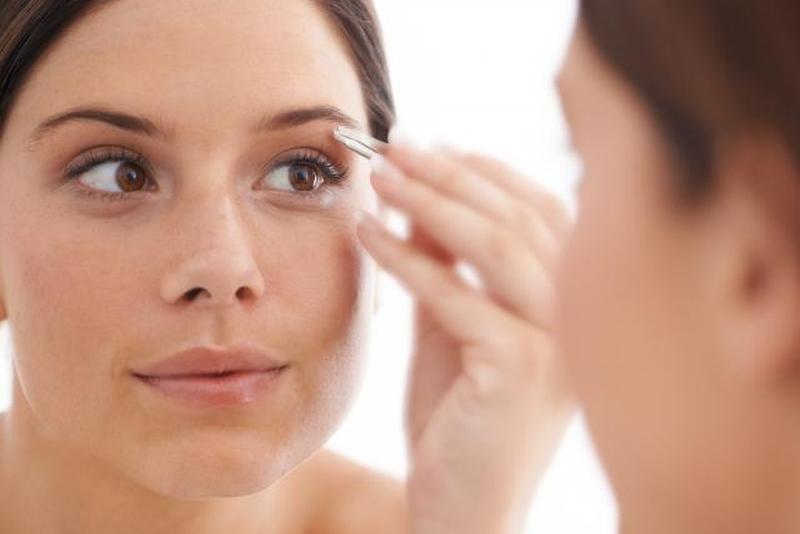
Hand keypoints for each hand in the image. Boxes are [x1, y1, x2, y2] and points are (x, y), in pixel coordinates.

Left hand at [356, 139, 574, 533]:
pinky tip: (365, 233)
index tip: (432, 146)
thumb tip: (414, 201)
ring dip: (429, 199)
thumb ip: (442, 268)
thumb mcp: (451, 330)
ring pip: (494, 243)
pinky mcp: (518, 368)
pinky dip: (405, 257)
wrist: (465, 509)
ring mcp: (556, 343)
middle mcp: (577, 317)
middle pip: (518, 216)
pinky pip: (455, 293)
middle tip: (393, 145)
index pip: (542, 211)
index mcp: (571, 304)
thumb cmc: (459, 423)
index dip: (486, 171)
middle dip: (450, 172)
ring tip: (377, 174)